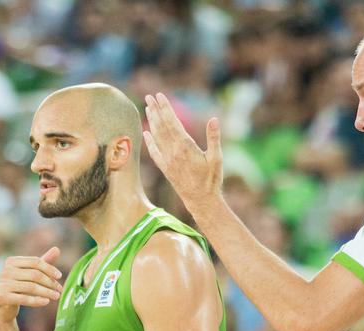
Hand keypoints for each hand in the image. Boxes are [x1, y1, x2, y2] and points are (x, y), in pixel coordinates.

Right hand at [0, 247, 61, 325]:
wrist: (3, 307)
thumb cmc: (20, 286)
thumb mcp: (31, 273)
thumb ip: (44, 262)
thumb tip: (57, 249)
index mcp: (12, 261)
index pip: (35, 262)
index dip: (49, 268)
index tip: (60, 276)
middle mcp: (5, 271)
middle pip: (34, 274)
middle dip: (50, 282)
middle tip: (60, 290)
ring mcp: (2, 284)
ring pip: (31, 287)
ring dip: (47, 292)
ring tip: (57, 296)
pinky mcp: (2, 297)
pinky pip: (24, 298)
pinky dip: (37, 300)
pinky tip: (46, 302)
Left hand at [143, 93, 222, 209]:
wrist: (201, 200)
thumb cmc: (211, 179)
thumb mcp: (216, 157)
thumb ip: (214, 137)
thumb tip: (214, 119)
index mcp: (185, 146)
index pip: (172, 122)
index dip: (165, 108)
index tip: (159, 96)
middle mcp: (173, 151)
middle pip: (161, 126)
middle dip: (155, 110)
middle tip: (149, 96)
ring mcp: (167, 160)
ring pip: (156, 136)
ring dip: (151, 121)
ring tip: (147, 108)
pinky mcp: (165, 168)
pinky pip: (154, 151)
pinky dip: (149, 141)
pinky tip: (146, 132)